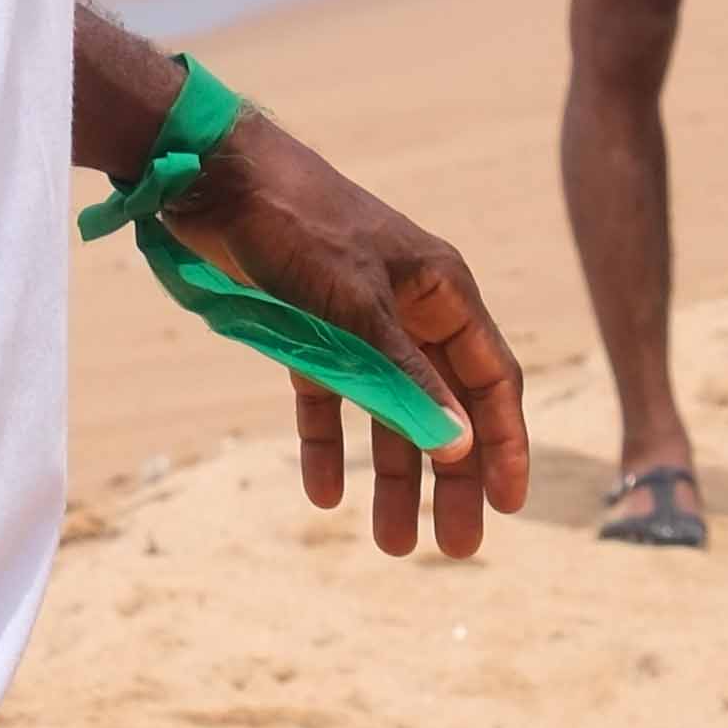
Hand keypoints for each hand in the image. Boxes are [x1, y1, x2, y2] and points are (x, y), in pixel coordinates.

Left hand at [188, 115, 535, 566]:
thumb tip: (456, 447)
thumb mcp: (359, 306)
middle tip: (454, 549)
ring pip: (388, 412)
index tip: (509, 506)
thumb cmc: (302, 226)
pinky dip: (327, 443)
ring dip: (391, 477)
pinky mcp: (308, 329)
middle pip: (443, 409)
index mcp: (443, 293)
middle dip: (449, 480)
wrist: (218, 178)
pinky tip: (323, 494)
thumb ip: (406, 376)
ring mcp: (359, 323)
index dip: (504, 443)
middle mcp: (409, 311)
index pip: (491, 380)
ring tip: (389, 544)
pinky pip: (330, 398)